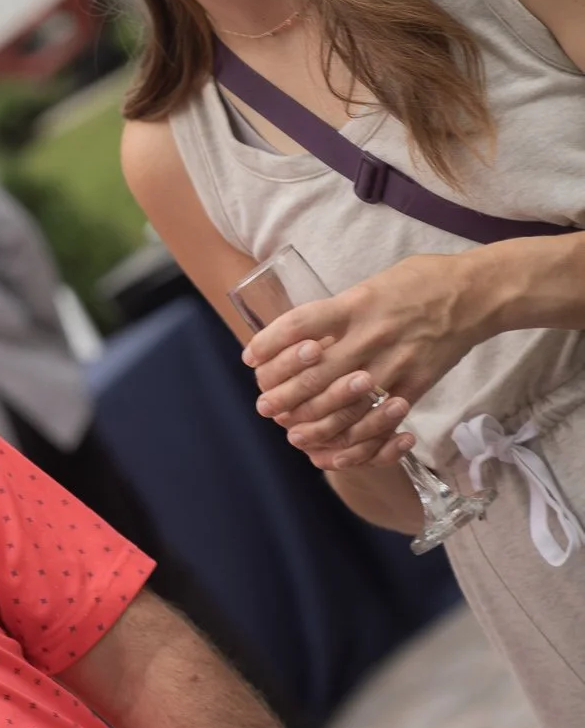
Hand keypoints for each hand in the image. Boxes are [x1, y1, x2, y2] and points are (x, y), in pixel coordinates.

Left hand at [242, 253, 483, 461]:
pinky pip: (380, 419)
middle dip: (283, 394)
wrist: (477, 294)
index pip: (300, 324)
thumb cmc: (422, 282)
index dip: (269, 343)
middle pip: (314, 372)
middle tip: (264, 407)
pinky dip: (356, 438)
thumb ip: (342, 309)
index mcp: (356, 303)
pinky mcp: (416, 383)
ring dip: (313, 423)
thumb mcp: (374, 283)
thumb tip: (305, 333)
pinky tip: (336, 446)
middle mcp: (371, 334)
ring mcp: (395, 362)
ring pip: (343, 403)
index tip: (250, 358)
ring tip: (292, 433)